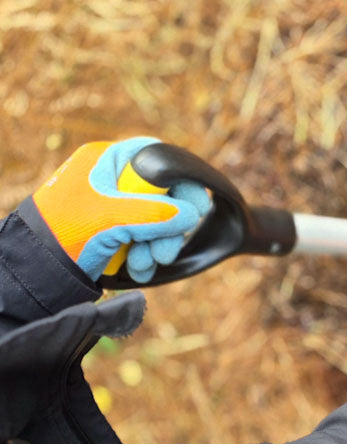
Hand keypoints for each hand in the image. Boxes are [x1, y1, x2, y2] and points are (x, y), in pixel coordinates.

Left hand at [31, 137, 210, 282]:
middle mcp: (114, 181)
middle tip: (164, 253)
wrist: (37, 268)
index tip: (196, 208)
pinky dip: (146, 257)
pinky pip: (146, 241)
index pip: (158, 159)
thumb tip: (191, 215)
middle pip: (164, 196)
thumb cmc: (65, 232)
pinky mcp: (116, 233)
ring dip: (156, 247)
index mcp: (108, 161)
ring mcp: (116, 208)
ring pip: (158, 223)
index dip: (182, 182)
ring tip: (142, 264)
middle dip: (168, 228)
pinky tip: (137, 269)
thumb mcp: (111, 217)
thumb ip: (154, 213)